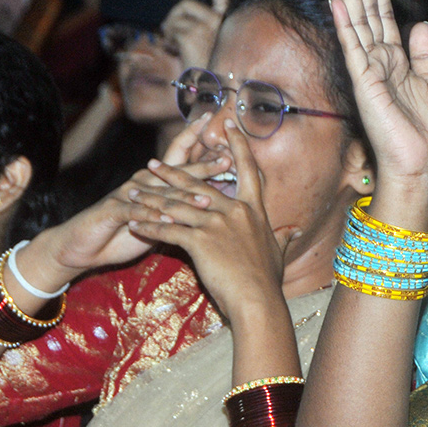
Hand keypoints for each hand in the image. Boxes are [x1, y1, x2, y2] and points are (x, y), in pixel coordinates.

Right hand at [29, 131, 233, 282]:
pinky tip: (168, 221)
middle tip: (226, 158)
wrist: (85, 245)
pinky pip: (136, 213)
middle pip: (177, 172)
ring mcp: (127, 194)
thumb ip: (180, 209)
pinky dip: (152, 217)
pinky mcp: (113, 211)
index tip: (229, 139)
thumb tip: (213, 202)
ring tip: (207, 200)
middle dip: (202, 166)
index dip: (202, 147)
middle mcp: (144, 182)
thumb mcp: (157, 220)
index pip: (182, 159)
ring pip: (160, 194)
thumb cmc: (124, 232)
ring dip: (183, 197)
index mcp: (156, 182)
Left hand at [124, 121, 294, 319]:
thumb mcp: (278, 254)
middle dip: (172, 172)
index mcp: (253, 210)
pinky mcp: (199, 241)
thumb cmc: (267, 281)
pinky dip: (150, 226)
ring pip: (178, 204)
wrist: (257, 301)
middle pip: (198, 184)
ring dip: (153, 197)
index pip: (246, 170)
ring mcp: (215, 224)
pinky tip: (134, 223)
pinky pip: (168, 229)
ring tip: (134, 190)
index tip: (227, 125)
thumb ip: (283, 238)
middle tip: (153, 163)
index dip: (236, 146)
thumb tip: (293, 230)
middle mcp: (234, 211)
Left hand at [161, 0, 229, 69]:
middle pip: (185, 4)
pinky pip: (171, 30)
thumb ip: (194, 29)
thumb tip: (172, 22)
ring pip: (175, 18)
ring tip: (172, 47)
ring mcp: (206, 26)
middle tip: (169, 34)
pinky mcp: (191, 35)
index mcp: (225, 22)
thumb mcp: (205, 45)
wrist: (212, 92)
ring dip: (168, 31)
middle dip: (172, 17)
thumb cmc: (208, 72)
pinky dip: (167, 40)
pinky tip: (173, 51)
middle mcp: (219, 21)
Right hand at [332, 0, 427, 199]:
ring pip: (359, 23)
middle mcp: (378, 62)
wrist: (422, 163)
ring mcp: (369, 72)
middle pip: (369, 11)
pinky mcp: (365, 84)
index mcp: (395, 61)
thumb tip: (420, 24)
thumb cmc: (427, 134)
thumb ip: (426, 56)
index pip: (384, 15)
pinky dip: (346, 25)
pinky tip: (339, 2)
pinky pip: (353, 49)